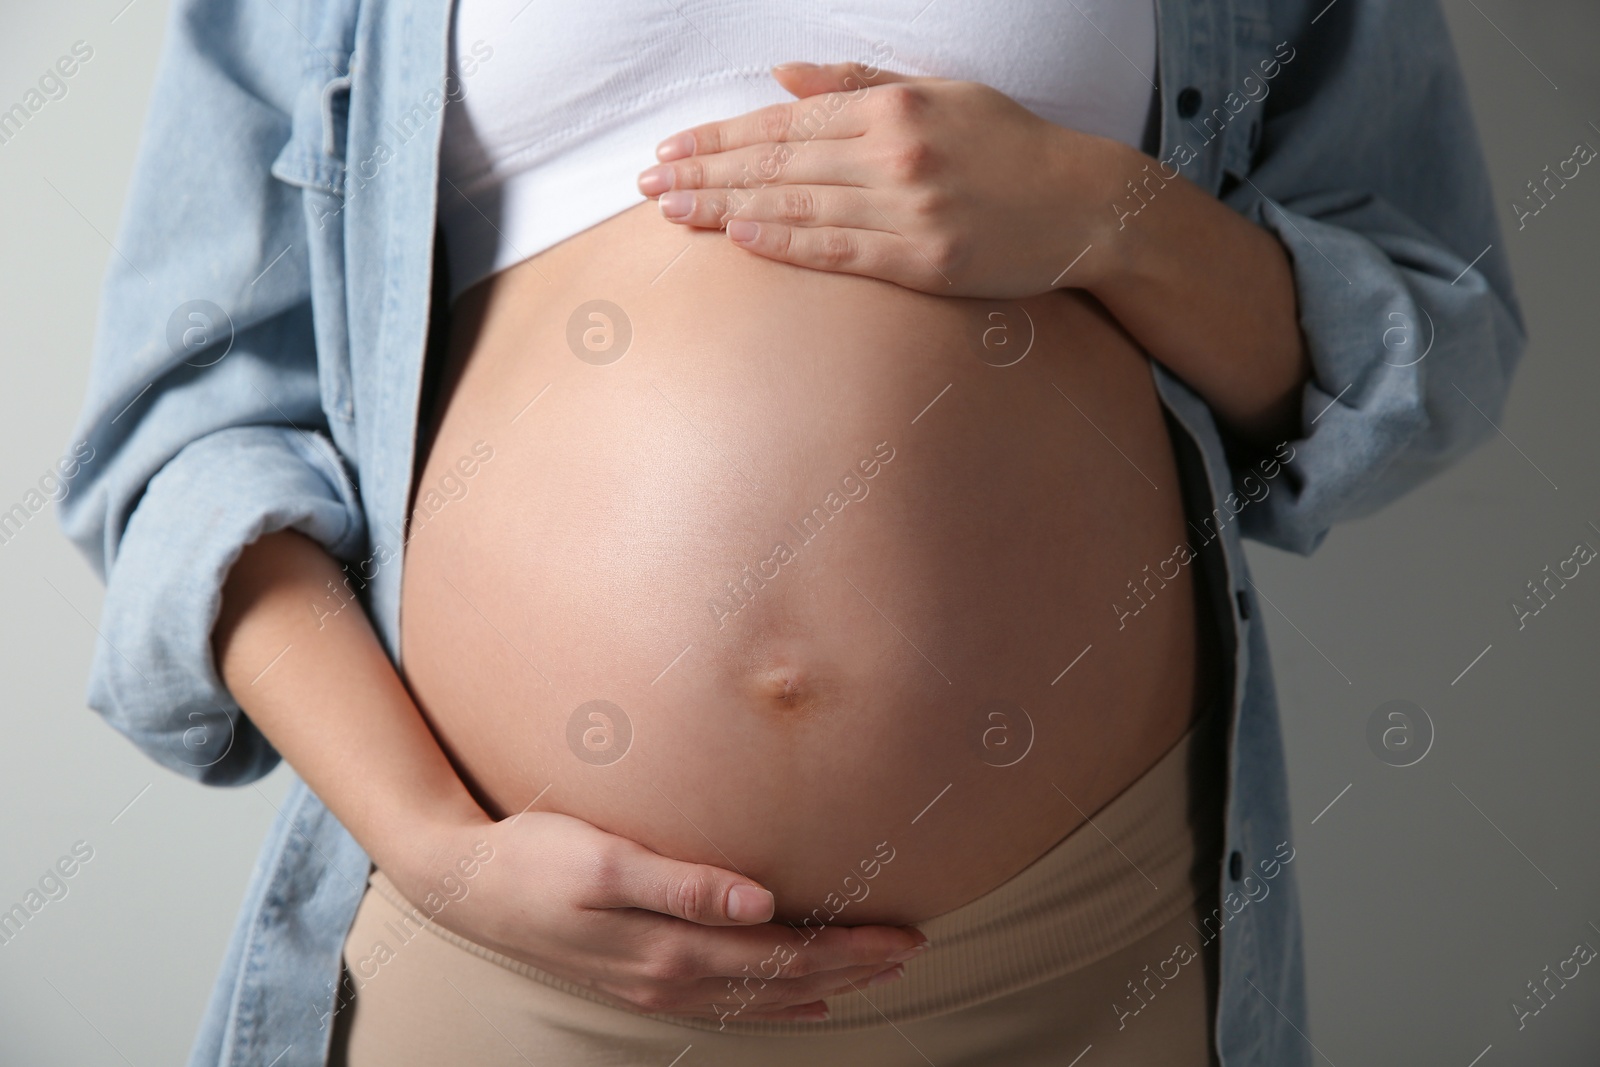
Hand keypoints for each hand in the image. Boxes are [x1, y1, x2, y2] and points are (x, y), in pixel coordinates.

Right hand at [393, 810, 928, 1022]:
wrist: (464, 885)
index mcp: (669, 949)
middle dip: (850, 967)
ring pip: (757, 996)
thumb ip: (684, 884)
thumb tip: (760, 902)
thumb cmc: (534, 857)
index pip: (782, 955)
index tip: (902, 936)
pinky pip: (723, 1001)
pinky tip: (795, 999)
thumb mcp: (605, 862)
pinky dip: (770, 1002)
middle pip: (780, 979)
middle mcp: (668, 977)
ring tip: (871, 974)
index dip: (847, 948)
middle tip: (909, 952)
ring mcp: (652, 984)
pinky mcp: (636, 975)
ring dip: (818, 985)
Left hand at [636, 60, 1127, 298]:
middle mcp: (896, 154)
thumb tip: (782, 77)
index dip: (722, 137)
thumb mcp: (940, 91)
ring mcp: (910, 211)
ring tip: (676, 214)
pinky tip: (742, 240)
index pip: (785, 121)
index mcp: (894, 108)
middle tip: (649, 186)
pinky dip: (787, 245)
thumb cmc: (1009, 145)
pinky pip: (841, 252)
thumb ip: (858, 83)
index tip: (672, 149)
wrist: (1084, 205)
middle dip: (707, 174)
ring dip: (729, 211)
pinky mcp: (925, 261)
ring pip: (798, 208)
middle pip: (779, 163)